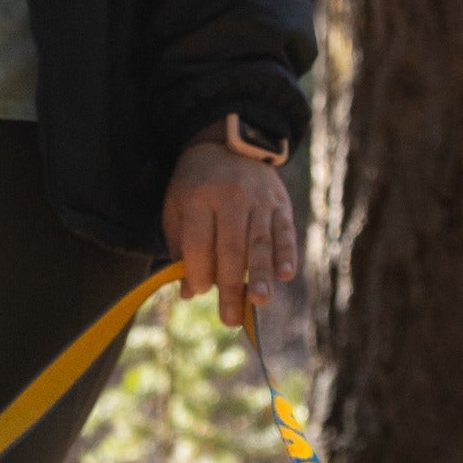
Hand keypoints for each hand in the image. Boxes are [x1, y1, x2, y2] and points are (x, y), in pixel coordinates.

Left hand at [162, 125, 296, 329]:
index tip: (197, 291)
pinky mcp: (280, 204)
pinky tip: (285, 275)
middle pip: (230, 249)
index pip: (199, 243)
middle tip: (228, 319)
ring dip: (260, 275)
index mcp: (199, 199)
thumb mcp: (176, 206)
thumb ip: (180, 247)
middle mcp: (231, 198)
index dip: (197, 272)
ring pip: (260, 243)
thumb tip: (188, 292)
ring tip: (259, 301)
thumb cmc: (197, 186)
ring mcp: (259, 201)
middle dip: (229, 287)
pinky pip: (284, 232)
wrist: (228, 144)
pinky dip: (286, 254)